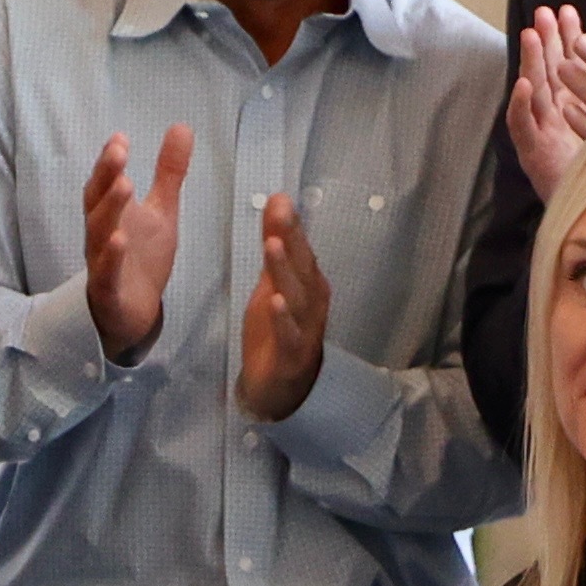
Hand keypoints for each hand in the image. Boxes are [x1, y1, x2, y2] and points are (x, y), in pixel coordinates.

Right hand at [82, 123, 191, 364]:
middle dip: (106, 176)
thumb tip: (182, 127)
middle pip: (98, 202)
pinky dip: (111, 257)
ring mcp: (102, 262)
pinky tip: (119, 240)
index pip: (105, 183)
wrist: (134, 312)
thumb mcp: (161, 210)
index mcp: (111, 214)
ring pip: (100, 234)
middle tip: (118, 153)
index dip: (109, 161)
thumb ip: (168, 172)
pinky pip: (107, 272)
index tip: (120, 138)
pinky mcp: (109, 290)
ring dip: (110, 209)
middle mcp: (101, 234)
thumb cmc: (141, 257)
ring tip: (124, 186)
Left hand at [234, 196, 332, 422]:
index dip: (291, 225)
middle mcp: (312, 302)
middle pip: (303, 268)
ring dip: (286, 271)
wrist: (279, 387)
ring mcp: (305, 328)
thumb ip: (275, 241)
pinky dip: (283, 318)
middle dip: (292, 239)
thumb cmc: (278, 328)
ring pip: (296, 297)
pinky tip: (275, 301)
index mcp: (309, 282)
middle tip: (280, 213)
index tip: (279, 199)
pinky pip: (289, 334)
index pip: (301, 249)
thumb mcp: (272, 280)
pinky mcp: (291, 354)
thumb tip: (277, 198)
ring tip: (273, 246)